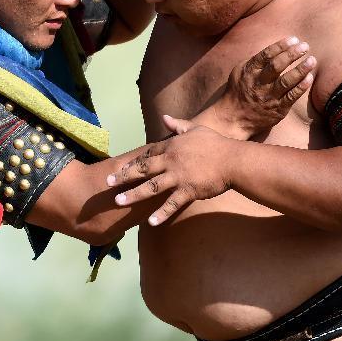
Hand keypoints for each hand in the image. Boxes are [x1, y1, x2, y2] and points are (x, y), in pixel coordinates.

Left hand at [106, 119, 239, 225]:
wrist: (233, 160)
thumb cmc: (216, 144)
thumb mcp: (195, 129)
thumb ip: (178, 125)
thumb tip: (164, 117)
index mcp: (172, 147)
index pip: (147, 154)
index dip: (133, 161)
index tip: (119, 166)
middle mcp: (171, 161)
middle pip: (143, 169)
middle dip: (124, 176)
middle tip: (107, 182)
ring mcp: (178, 177)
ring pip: (151, 187)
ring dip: (133, 195)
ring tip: (118, 201)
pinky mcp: (188, 190)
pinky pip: (171, 204)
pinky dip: (161, 214)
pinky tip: (150, 223)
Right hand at [194, 36, 314, 138]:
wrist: (234, 118)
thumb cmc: (238, 91)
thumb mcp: (239, 72)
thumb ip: (255, 61)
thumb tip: (273, 49)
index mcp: (249, 71)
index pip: (266, 55)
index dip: (281, 46)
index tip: (294, 39)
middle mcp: (259, 84)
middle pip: (277, 66)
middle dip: (292, 54)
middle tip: (305, 46)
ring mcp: (268, 97)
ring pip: (286, 81)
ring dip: (300, 70)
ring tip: (312, 60)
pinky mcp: (278, 109)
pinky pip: (291, 97)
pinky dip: (301, 87)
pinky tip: (309, 78)